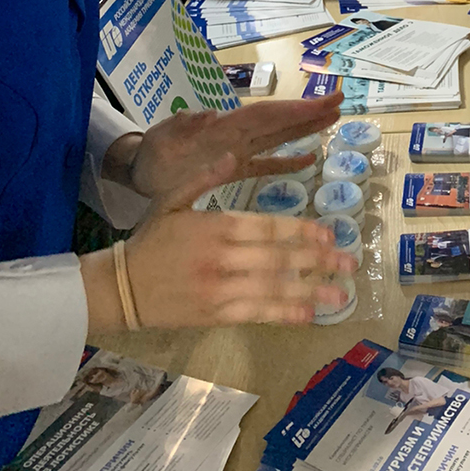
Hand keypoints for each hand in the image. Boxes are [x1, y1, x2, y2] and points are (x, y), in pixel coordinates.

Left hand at [103, 92, 344, 199]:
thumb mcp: (162, 138)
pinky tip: (309, 160)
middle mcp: (237, 135)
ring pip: (278, 137)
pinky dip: (287, 162)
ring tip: (333, 120)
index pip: (267, 115)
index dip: (296, 108)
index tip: (325, 100)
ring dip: (304, 129)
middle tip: (340, 101)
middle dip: (308, 112)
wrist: (139, 171)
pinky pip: (266, 164)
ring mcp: (238, 151)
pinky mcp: (234, 169)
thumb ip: (184, 125)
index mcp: (225, 126)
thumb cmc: (151, 153)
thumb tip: (207, 113)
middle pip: (279, 121)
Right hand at [119, 154, 355, 327]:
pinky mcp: (214, 316)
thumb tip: (231, 154)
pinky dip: (283, 314)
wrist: (120, 288)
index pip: (267, 228)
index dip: (300, 232)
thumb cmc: (150, 241)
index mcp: (215, 227)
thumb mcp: (172, 200)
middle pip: (277, 259)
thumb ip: (204, 178)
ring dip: (310, 292)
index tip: (329, 234)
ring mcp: (219, 290)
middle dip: (317, 262)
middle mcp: (222, 259)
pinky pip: (255, 314)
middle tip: (350, 264)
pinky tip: (307, 314)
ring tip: (340, 296)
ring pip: (271, 289)